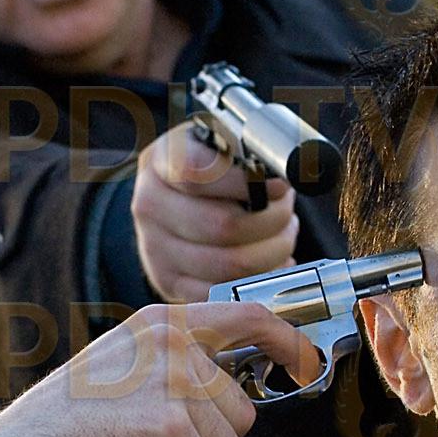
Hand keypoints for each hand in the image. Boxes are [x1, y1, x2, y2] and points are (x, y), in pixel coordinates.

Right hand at [0, 302, 318, 436]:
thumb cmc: (66, 424)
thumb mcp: (122, 366)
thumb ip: (174, 362)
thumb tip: (232, 384)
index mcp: (160, 323)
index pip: (246, 316)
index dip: (286, 341)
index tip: (304, 362)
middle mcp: (171, 343)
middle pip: (243, 411)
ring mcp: (172, 383)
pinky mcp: (170, 430)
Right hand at [132, 126, 297, 302]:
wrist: (173, 202)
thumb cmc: (210, 170)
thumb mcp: (219, 143)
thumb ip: (244, 150)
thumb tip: (287, 173)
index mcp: (162, 162)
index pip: (198, 173)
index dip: (247, 182)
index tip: (279, 185)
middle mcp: (149, 206)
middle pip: (224, 226)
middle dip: (272, 220)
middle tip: (286, 213)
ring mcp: (155, 250)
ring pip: (232, 265)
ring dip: (272, 251)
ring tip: (282, 235)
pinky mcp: (170, 284)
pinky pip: (224, 293)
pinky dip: (259, 280)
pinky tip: (270, 263)